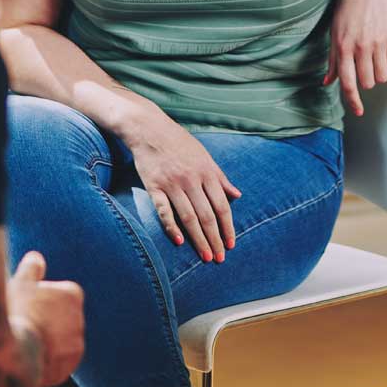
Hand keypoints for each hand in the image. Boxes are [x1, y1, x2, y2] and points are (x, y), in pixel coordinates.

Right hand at [8, 251, 85, 386]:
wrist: (17, 353)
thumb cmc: (18, 312)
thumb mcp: (21, 284)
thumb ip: (31, 269)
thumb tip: (36, 258)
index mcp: (72, 294)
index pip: (61, 294)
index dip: (42, 300)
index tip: (27, 305)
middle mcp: (80, 319)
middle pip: (60, 318)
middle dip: (46, 321)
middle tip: (23, 324)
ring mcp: (76, 345)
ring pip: (59, 341)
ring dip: (46, 342)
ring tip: (24, 343)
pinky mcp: (68, 367)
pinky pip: (56, 362)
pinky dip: (45, 361)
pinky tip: (28, 359)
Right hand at [122, 111, 241, 262]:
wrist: (149, 128)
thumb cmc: (179, 143)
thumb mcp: (205, 156)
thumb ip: (220, 177)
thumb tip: (237, 195)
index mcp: (207, 172)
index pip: (222, 206)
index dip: (228, 227)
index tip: (231, 244)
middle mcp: (192, 179)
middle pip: (207, 215)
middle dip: (215, 239)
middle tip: (220, 258)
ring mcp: (172, 183)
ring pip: (189, 217)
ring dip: (199, 239)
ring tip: (206, 256)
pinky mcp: (154, 186)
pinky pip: (164, 210)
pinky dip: (171, 227)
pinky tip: (179, 242)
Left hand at [325, 0, 386, 116]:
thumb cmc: (347, 8)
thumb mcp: (334, 32)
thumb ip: (332, 60)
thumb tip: (327, 82)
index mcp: (342, 47)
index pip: (348, 83)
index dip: (353, 101)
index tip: (358, 112)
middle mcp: (361, 47)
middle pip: (368, 83)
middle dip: (365, 81)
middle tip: (362, 68)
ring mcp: (378, 42)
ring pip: (382, 76)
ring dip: (378, 73)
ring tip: (373, 59)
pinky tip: (383, 51)